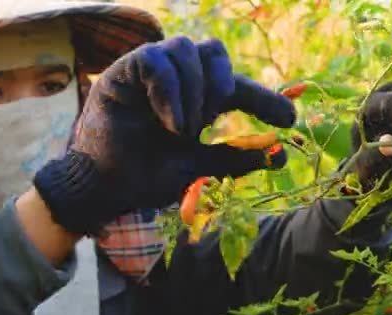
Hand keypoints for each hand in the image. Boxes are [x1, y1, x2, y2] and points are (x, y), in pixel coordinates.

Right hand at [33, 37, 295, 233]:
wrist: (103, 187)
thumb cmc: (146, 176)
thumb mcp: (197, 169)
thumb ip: (233, 160)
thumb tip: (279, 156)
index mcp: (198, 102)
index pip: (237, 89)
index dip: (265, 99)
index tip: (289, 120)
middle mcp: (179, 82)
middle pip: (213, 51)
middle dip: (225, 79)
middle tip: (221, 109)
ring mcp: (152, 72)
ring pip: (187, 49)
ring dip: (194, 89)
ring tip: (184, 129)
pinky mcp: (127, 69)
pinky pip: (157, 60)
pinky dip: (171, 91)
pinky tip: (171, 123)